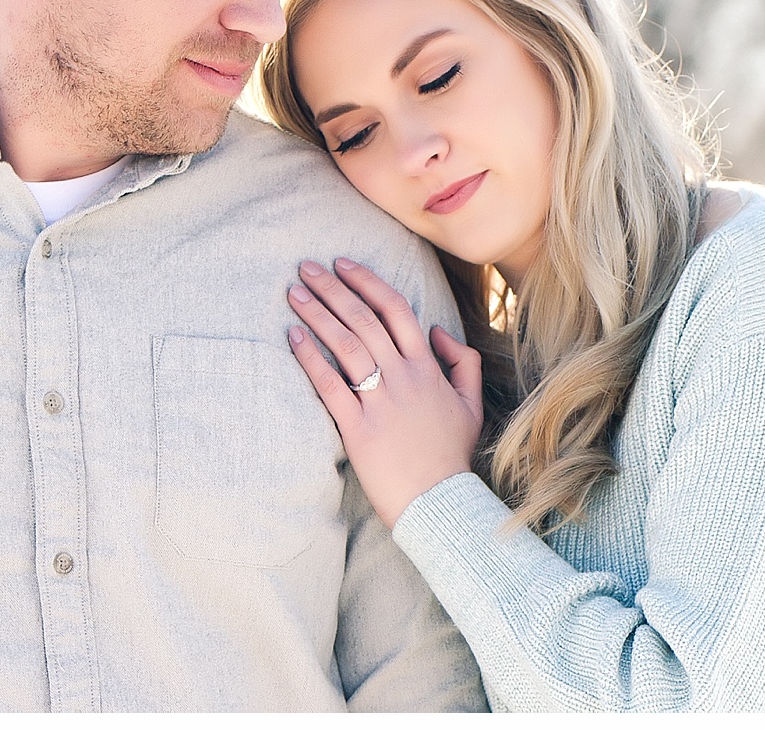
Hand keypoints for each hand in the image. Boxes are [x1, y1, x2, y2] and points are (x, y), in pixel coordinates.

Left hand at [286, 257, 483, 530]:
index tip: (342, 264)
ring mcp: (380, 401)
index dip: (367, 281)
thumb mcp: (471, 403)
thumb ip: (462, 361)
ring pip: (346, 345)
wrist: (438, 501)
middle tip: (306, 266)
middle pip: (364, 319)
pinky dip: (310, 358)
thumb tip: (437, 330)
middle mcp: (403, 377)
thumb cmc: (451, 453)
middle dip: (333, 288)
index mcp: (427, 367)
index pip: (396, 309)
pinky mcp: (358, 428)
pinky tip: (293, 337)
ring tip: (293, 292)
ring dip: (318, 314)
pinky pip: (330, 385)